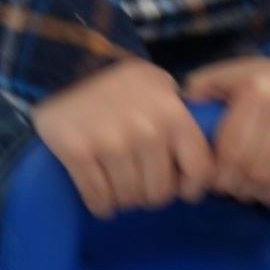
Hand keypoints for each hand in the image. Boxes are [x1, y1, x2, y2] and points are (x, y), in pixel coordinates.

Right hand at [31, 56, 215, 218]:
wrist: (67, 67)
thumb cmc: (121, 83)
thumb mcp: (160, 86)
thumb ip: (182, 118)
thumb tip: (202, 159)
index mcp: (172, 114)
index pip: (199, 170)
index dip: (190, 187)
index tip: (179, 187)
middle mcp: (146, 130)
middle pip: (158, 193)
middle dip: (149, 193)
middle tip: (139, 181)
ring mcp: (110, 142)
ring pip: (128, 199)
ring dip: (123, 198)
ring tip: (118, 181)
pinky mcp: (78, 152)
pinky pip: (99, 199)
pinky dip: (101, 203)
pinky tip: (100, 192)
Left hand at [180, 56, 269, 216]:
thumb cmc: (266, 85)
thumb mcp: (233, 76)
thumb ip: (204, 86)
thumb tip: (187, 105)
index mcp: (262, 87)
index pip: (233, 152)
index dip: (221, 177)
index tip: (220, 183)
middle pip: (258, 170)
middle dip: (243, 188)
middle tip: (241, 190)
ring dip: (269, 197)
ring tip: (262, 193)